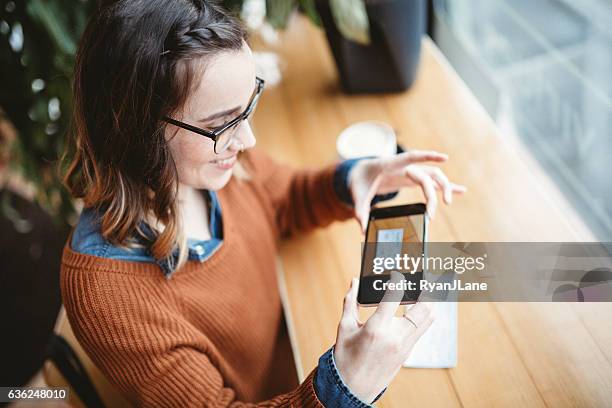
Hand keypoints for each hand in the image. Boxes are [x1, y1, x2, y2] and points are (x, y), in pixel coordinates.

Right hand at [333, 272, 433, 402]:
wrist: (352, 388)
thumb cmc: (346, 357)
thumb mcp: (345, 327)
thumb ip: (351, 302)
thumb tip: (355, 282)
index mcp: (376, 328)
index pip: (394, 297)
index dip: (398, 280)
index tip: (398, 273)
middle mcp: (395, 337)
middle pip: (423, 308)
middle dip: (428, 289)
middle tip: (428, 277)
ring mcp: (405, 346)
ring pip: (428, 319)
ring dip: (430, 301)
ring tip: (429, 288)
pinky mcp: (408, 352)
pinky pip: (422, 329)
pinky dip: (424, 315)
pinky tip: (420, 306)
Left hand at [349, 150, 466, 230]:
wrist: (362, 172)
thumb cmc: (360, 180)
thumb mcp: (357, 194)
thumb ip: (360, 210)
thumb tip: (362, 228)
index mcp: (391, 164)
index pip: (411, 157)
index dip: (427, 156)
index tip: (444, 157)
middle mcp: (405, 166)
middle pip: (426, 174)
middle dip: (432, 193)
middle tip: (432, 213)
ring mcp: (411, 171)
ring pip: (434, 176)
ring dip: (444, 187)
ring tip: (448, 203)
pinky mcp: (414, 179)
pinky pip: (433, 182)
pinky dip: (446, 186)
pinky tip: (461, 190)